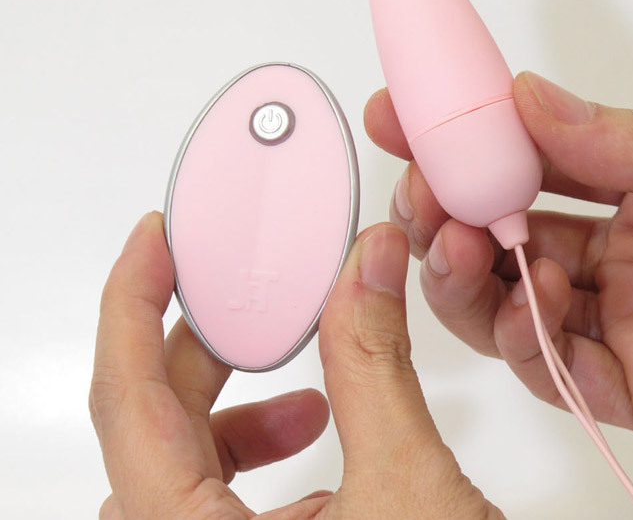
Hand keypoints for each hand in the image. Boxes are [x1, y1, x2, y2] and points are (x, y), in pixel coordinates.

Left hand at [90, 213, 503, 518]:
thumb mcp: (409, 487)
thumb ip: (375, 362)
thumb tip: (369, 262)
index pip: (124, 404)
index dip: (130, 305)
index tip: (154, 240)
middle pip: (153, 434)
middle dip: (205, 355)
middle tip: (244, 296)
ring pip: (182, 476)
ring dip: (237, 420)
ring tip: (305, 399)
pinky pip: (215, 511)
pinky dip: (257, 470)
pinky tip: (320, 460)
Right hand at [365, 71, 632, 489]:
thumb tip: (534, 100)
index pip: (534, 159)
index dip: (469, 138)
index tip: (411, 119)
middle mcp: (622, 254)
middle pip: (502, 230)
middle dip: (447, 207)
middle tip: (420, 190)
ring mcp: (621, 321)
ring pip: (505, 297)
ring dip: (462, 272)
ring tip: (454, 241)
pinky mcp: (630, 389)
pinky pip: (549, 366)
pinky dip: (519, 334)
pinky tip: (524, 295)